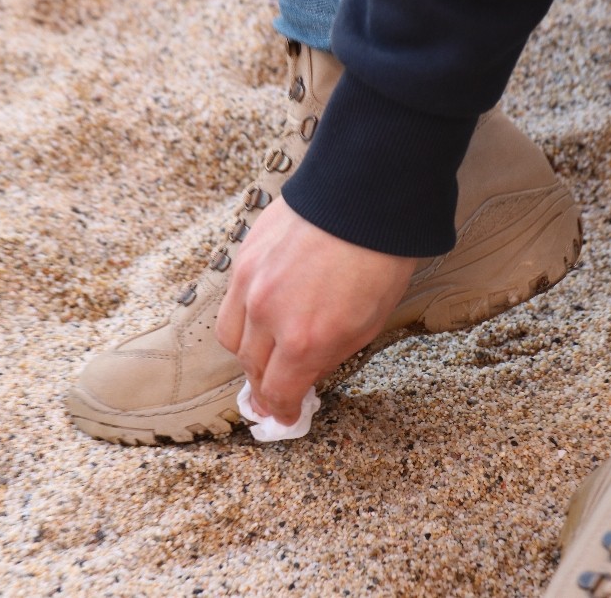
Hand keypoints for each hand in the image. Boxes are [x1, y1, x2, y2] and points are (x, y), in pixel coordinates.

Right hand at [216, 197, 416, 424]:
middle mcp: (269, 317)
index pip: (278, 392)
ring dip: (246, 352)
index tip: (285, 416)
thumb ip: (330, 353)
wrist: (365, 194)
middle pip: (251, 368)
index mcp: (306, 340)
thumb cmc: (379, 257)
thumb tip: (307, 372)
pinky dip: (242, 315)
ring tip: (262, 354)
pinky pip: (231, 300)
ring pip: (231, 336)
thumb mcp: (369, 322)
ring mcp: (250, 285)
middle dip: (264, 384)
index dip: (282, 409)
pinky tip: (259, 314)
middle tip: (273, 392)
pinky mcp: (243, 257)